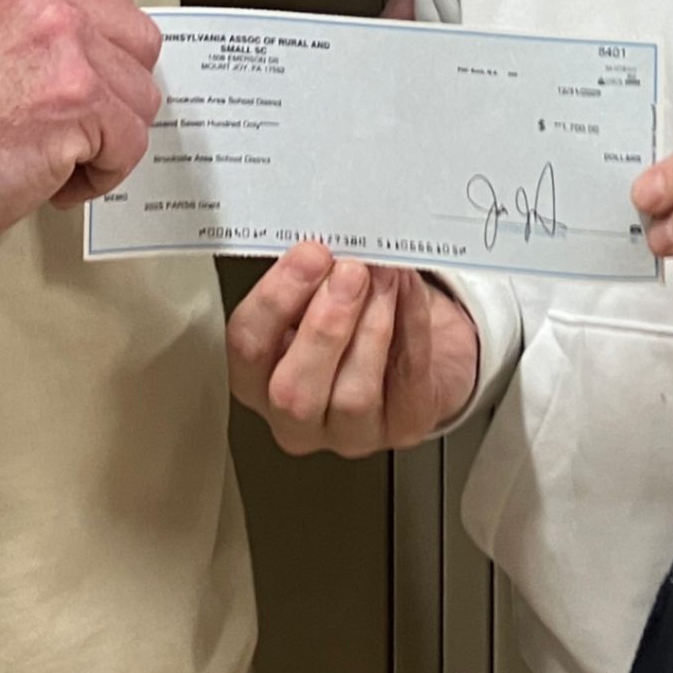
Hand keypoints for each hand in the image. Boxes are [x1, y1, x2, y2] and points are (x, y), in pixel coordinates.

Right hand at [0, 0, 164, 229]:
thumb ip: (39, 18)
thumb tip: (103, 43)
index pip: (109, 2)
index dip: (102, 55)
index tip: (79, 85)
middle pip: (138, 43)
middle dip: (116, 92)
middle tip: (76, 122)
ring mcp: (65, 41)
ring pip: (140, 97)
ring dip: (108, 137)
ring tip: (58, 153)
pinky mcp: (79, 96)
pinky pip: (130, 143)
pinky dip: (101, 172)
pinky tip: (58, 177)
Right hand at [227, 241, 480, 456]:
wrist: (424, 345)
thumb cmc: (357, 316)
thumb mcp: (318, 292)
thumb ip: (310, 274)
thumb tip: (321, 239)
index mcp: (260, 378)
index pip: (248, 348)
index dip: (275, 300)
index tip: (308, 255)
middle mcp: (299, 417)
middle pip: (293, 392)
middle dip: (323, 326)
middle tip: (349, 273)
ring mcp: (352, 432)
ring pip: (353, 396)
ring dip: (371, 325)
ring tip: (384, 276)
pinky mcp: (405, 425)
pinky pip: (408, 381)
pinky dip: (411, 327)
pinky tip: (407, 292)